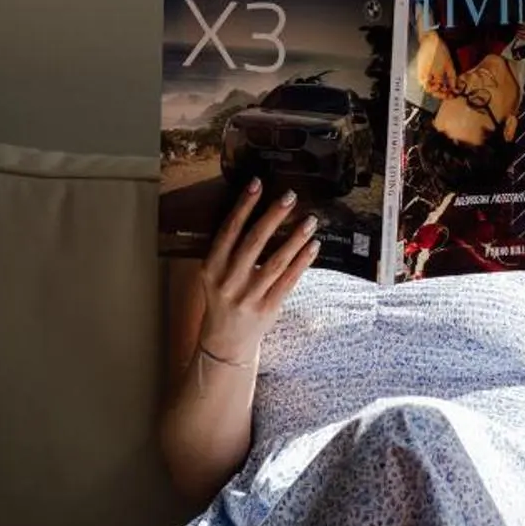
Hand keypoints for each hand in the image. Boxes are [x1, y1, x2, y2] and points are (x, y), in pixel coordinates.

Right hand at [198, 179, 320, 363]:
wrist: (224, 342)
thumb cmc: (221, 298)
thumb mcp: (214, 274)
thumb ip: (228, 248)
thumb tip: (256, 210)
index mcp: (211, 268)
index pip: (228, 230)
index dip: (243, 206)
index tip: (257, 184)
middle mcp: (228, 281)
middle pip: (254, 242)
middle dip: (273, 216)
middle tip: (290, 196)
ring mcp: (248, 297)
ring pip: (276, 262)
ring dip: (295, 238)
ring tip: (310, 220)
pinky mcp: (267, 308)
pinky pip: (289, 281)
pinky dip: (302, 262)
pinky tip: (313, 246)